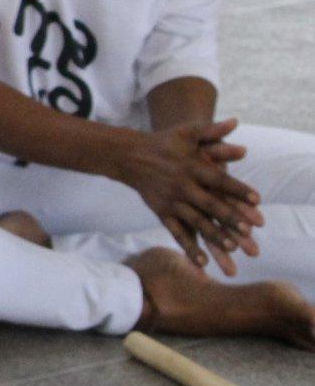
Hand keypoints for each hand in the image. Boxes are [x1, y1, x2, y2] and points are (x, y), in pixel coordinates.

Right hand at [108, 119, 261, 275]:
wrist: (128, 155)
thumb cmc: (164, 143)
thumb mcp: (186, 132)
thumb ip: (211, 130)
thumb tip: (235, 122)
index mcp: (191, 167)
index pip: (219, 180)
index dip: (238, 189)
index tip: (257, 199)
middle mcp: (181, 185)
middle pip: (210, 204)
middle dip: (230, 217)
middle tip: (250, 230)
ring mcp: (171, 201)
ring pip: (195, 221)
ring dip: (214, 235)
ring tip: (233, 248)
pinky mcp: (161, 212)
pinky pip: (177, 232)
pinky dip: (189, 247)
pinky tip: (202, 262)